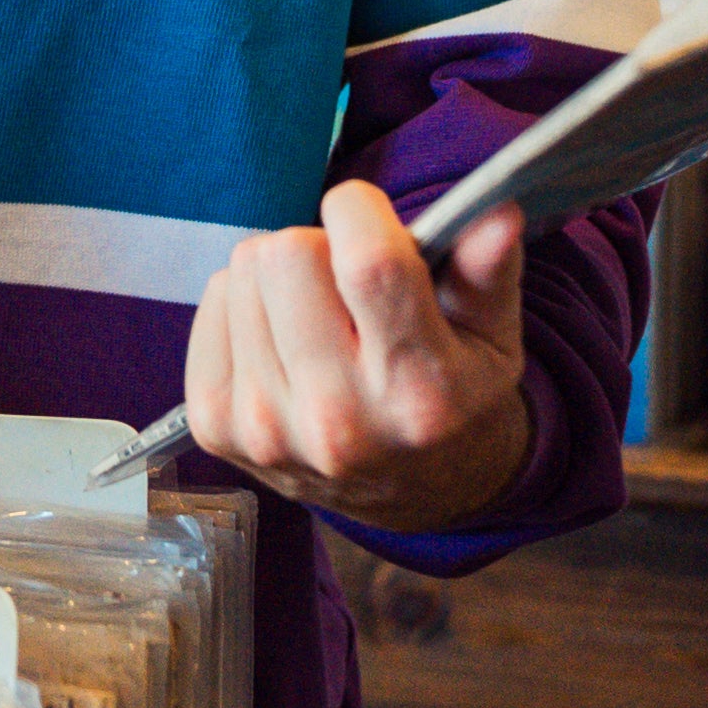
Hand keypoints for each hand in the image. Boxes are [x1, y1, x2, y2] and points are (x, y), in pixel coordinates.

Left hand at [181, 183, 531, 535]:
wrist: (410, 496)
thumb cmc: (452, 399)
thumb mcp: (492, 341)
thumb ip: (489, 272)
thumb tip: (497, 213)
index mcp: (417, 391)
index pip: (368, 261)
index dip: (360, 211)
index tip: (368, 216)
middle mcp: (336, 419)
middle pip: (285, 253)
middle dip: (317, 247)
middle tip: (344, 282)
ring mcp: (267, 428)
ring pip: (241, 273)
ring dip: (277, 280)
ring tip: (317, 318)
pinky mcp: (216, 428)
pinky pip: (211, 304)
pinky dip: (242, 307)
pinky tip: (282, 342)